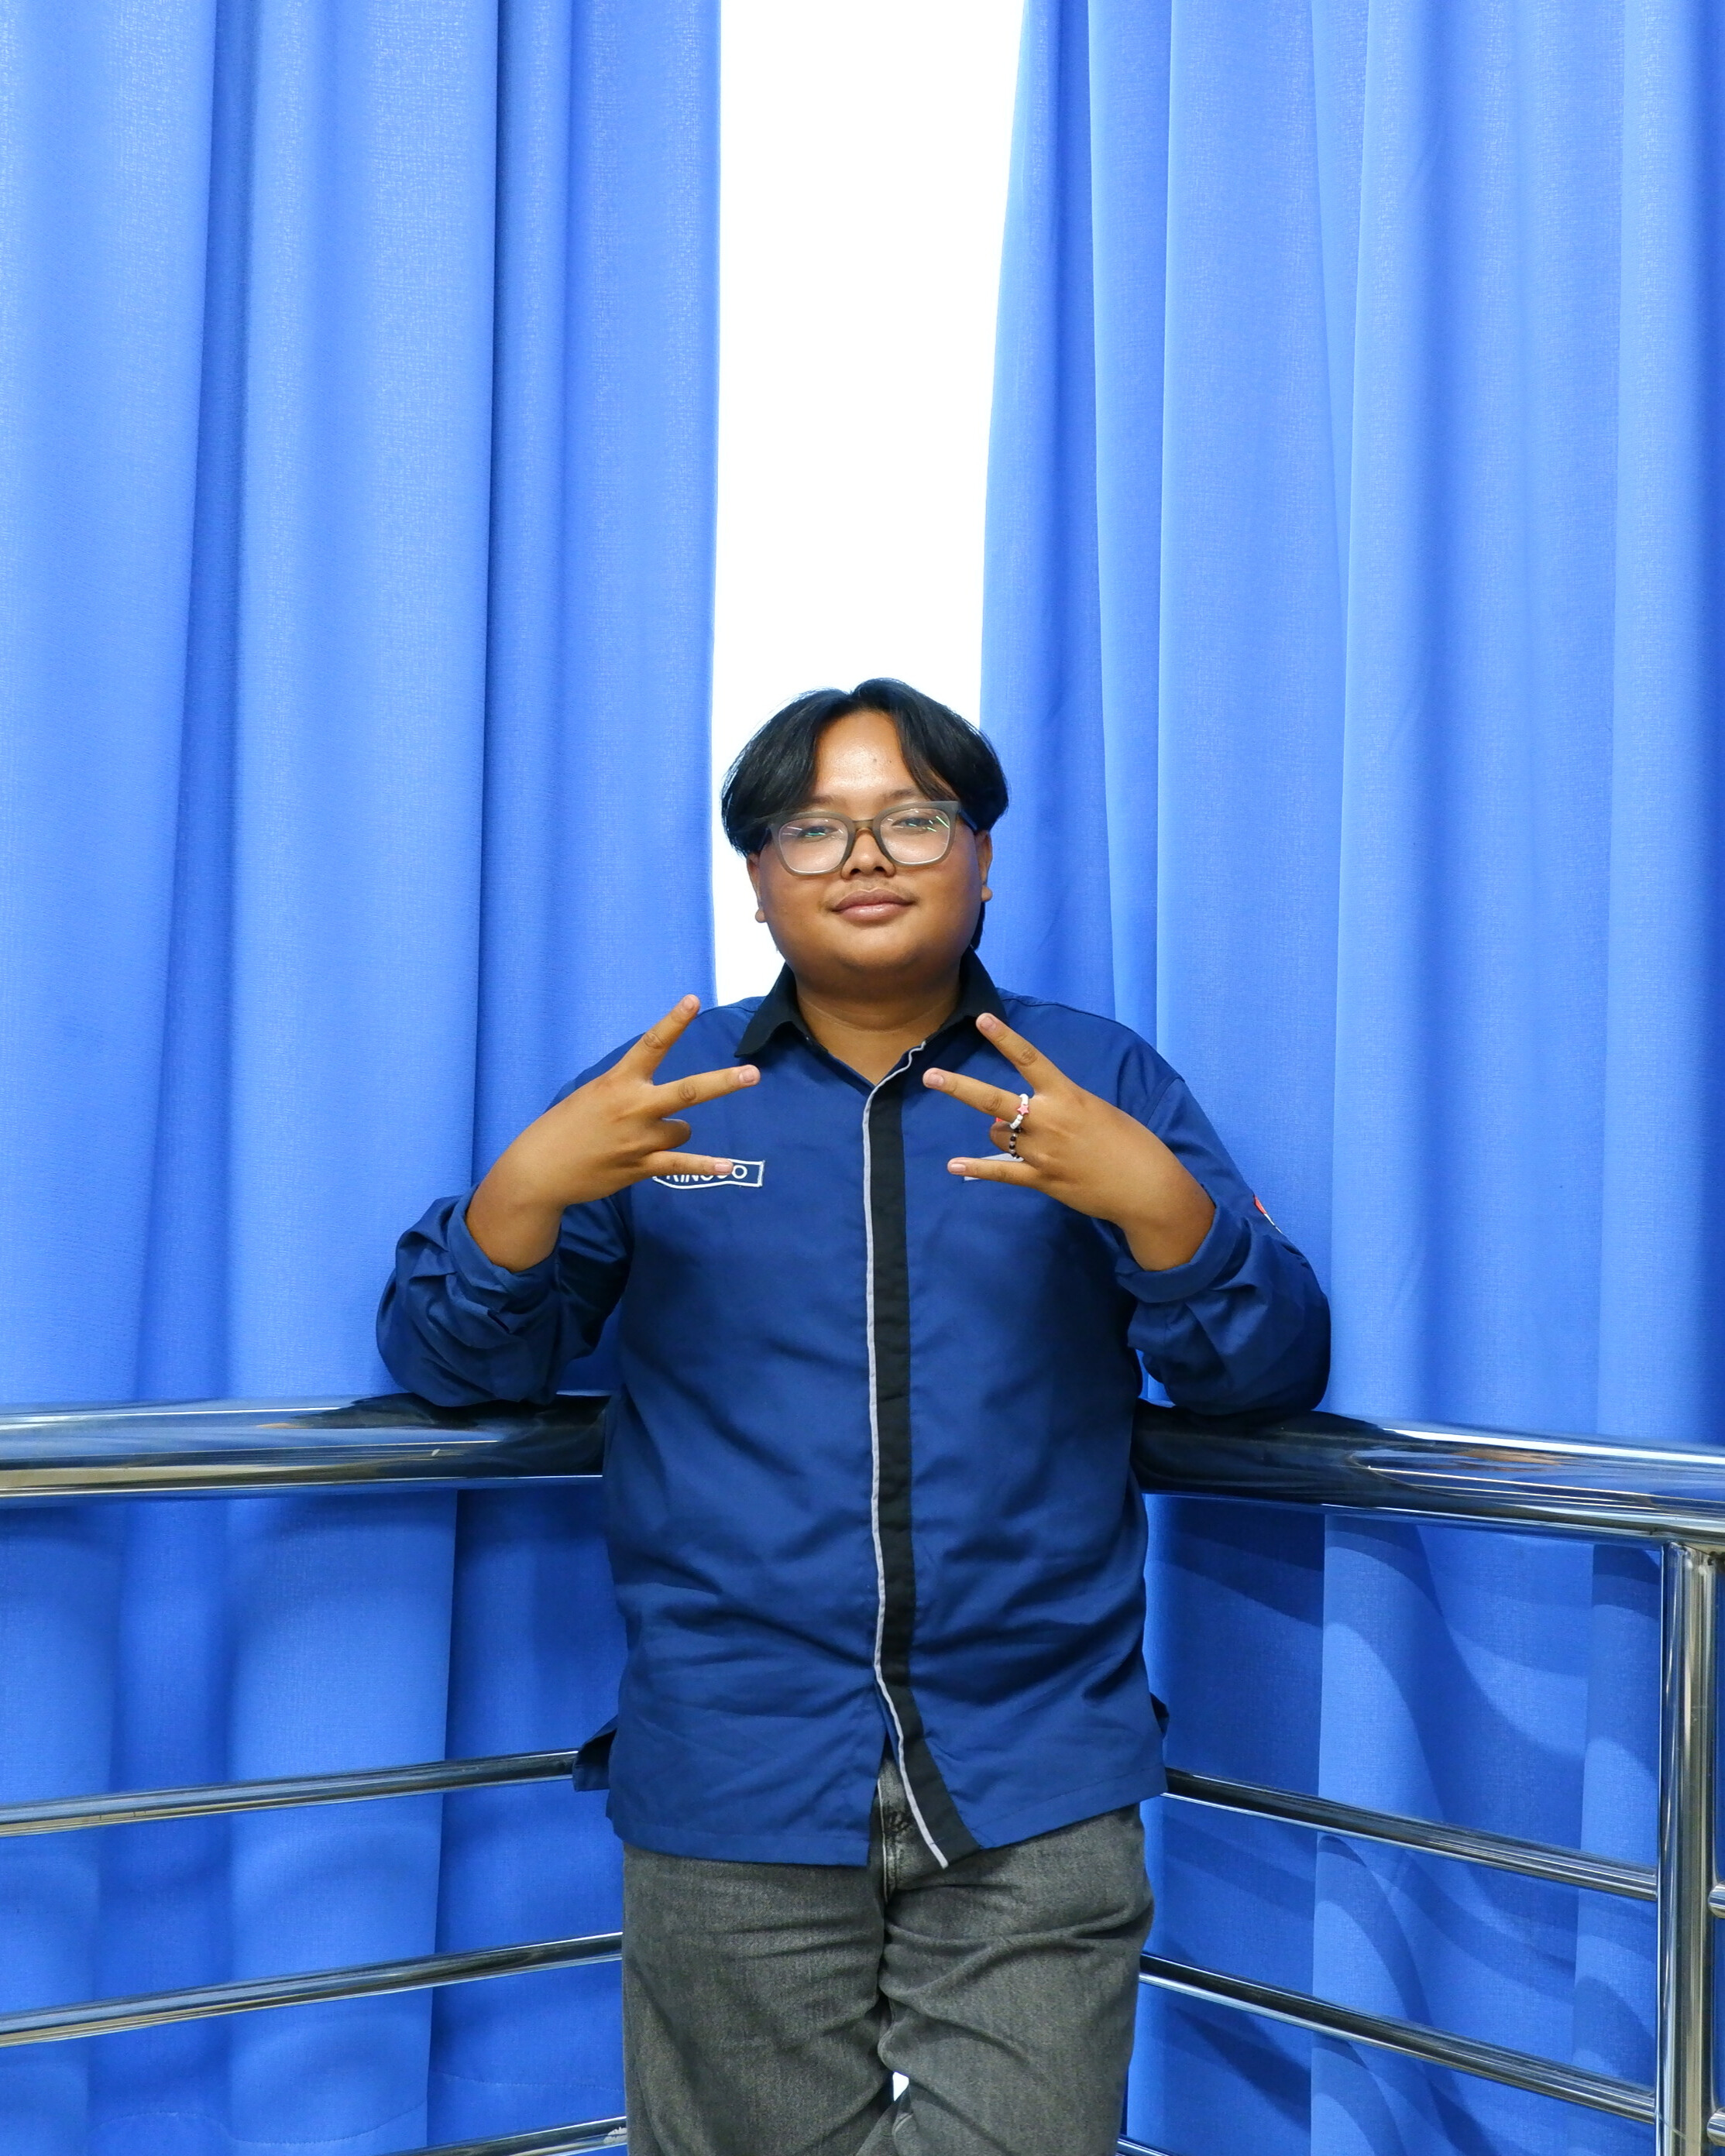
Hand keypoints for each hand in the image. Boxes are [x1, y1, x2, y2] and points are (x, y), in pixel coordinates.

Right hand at [466, 997, 758, 1269]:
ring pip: (682, 1129)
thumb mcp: (591, 1094)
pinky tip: (729, 1168)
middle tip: (753, 1074)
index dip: (673, 1022)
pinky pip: (682, 1165)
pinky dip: (706, 1166)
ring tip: (641, 1138)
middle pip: (688, 1091)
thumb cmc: (566, 1127)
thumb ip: (627, 1088)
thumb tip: (660, 1094)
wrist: (540, 1170)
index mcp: (617, 1082)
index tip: (693, 999)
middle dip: (723, 1082)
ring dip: (673, 1131)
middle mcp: (633, 1107)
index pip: (651, 1045)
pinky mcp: (641, 1166)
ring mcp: (639, 1139)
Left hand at [923, 1013, 1214, 1270]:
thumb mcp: (1095, 1111)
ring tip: (1021, 1137)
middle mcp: (1049, 1121)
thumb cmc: (1128, 1141)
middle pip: (993, 1099)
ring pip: (996, 1135)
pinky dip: (975, 1168)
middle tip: (930, 1075)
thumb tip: (1014, 1116)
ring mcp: (1042, 1152)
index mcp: (1067, 1096)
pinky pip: (1000, 1172)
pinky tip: (953, 1165)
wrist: (1145, 1185)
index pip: (1030, 1059)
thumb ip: (1055, 1108)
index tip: (981, 1018)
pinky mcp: (1041, 1179)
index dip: (1004, 1038)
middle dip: (959, 1087)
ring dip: (997, 1132)